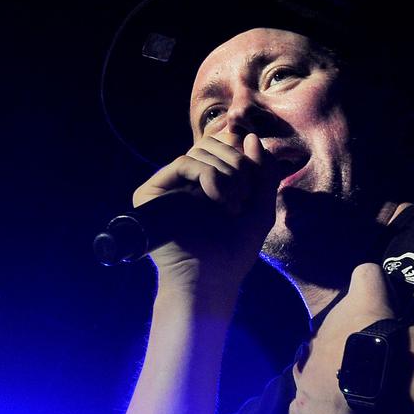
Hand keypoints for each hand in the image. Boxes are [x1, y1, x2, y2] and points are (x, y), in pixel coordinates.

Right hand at [131, 133, 280, 297]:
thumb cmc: (234, 251)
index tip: (253, 185)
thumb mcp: (261, 208)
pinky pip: (184, 162)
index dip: (243, 154)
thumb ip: (263, 172)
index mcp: (210, 182)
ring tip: (233, 205)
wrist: (211, 277)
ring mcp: (169, 186)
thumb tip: (250, 136)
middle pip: (213, 143)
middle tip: (244, 197)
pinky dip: (209, 176)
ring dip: (227, 173)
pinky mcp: (151, 192)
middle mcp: (187, 182)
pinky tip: (218, 200)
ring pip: (200, 150)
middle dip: (238, 164)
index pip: (225, 145)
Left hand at [289, 264, 396, 413]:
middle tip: (329, 390)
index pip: (305, 355)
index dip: (317, 357)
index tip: (334, 358)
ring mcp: (310, 409)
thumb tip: (365, 269)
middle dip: (309, 389)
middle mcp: (304, 380)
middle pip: (298, 386)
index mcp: (312, 349)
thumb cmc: (372, 327)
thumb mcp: (369, 287)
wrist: (383, 364)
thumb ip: (364, 276)